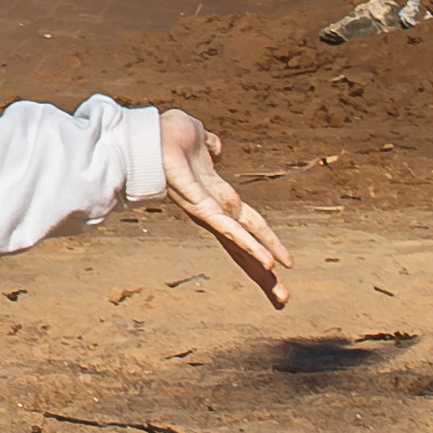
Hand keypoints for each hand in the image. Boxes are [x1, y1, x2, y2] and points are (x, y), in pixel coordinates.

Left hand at [158, 109, 290, 307]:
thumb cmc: (167, 137)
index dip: (263, 248)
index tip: (280, 271)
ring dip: (260, 265)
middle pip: (244, 248)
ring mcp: (206, 211)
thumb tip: (216, 149)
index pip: (246, 229)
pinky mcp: (199, 205)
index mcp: (218, 200)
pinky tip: (268, 262)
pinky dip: (249, 245)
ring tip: (280, 290)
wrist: (148, 131)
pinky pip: (229, 229)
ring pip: (239, 243)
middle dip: (264, 275)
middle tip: (284, 301)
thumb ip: (210, 147)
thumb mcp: (199, 141)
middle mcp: (212, 212)